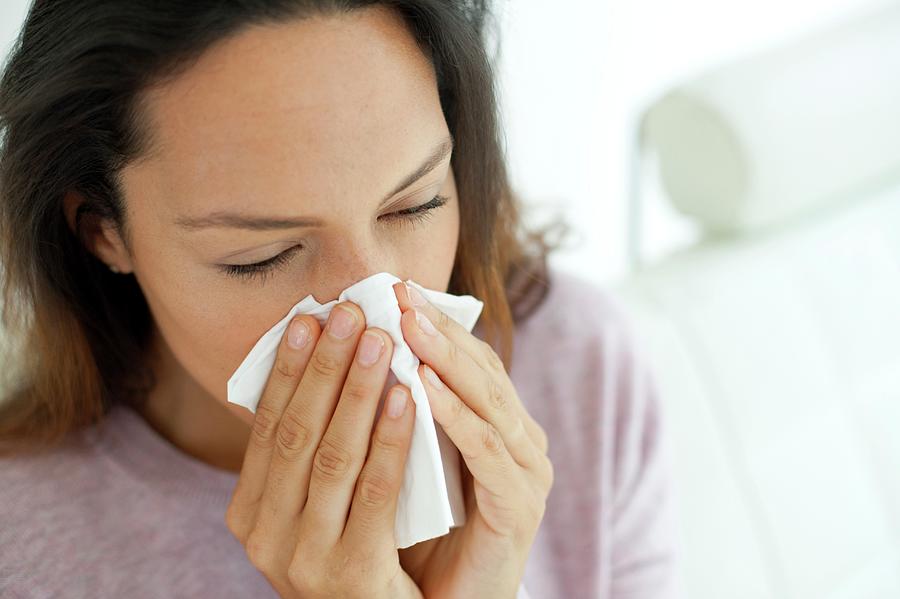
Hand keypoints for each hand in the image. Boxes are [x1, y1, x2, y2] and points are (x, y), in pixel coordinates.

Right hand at [225, 301, 422, 598]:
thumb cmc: (351, 553)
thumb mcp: (314, 506)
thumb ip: (309, 452)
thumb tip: (316, 366)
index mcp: (250, 511)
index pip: (268, 426)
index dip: (289, 369)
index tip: (309, 318)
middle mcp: (265, 535)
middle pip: (297, 432)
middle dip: (324, 367)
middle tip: (348, 313)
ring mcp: (304, 557)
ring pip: (333, 456)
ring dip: (357, 391)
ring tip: (381, 340)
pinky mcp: (351, 572)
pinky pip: (374, 492)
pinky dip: (390, 439)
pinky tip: (407, 397)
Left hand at [392, 282, 553, 598]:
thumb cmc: (419, 531)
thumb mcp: (405, 459)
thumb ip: (395, 413)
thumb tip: (347, 356)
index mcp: (495, 423)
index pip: (466, 360)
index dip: (432, 323)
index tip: (392, 290)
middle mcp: (518, 439)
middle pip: (479, 370)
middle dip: (437, 329)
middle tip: (399, 294)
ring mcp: (525, 470)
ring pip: (487, 402)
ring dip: (445, 361)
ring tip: (408, 327)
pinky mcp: (520, 505)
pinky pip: (486, 453)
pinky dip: (456, 417)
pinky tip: (423, 389)